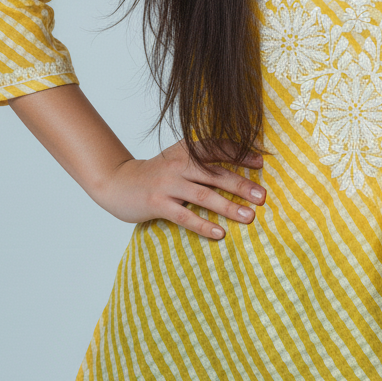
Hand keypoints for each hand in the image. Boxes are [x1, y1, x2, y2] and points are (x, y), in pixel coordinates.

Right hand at [94, 140, 264, 240]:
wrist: (118, 182)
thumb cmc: (158, 174)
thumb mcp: (179, 159)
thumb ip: (203, 162)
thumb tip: (238, 173)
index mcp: (187, 149)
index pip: (218, 147)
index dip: (240, 153)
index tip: (262, 162)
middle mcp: (179, 163)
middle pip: (216, 173)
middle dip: (241, 184)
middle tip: (263, 196)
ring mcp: (167, 183)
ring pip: (203, 195)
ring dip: (228, 206)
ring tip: (249, 216)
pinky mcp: (157, 203)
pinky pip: (184, 216)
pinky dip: (203, 225)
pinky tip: (220, 233)